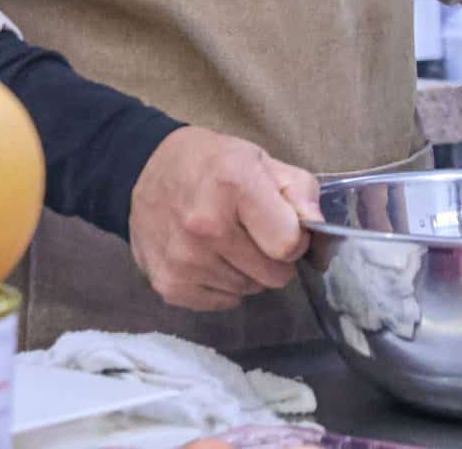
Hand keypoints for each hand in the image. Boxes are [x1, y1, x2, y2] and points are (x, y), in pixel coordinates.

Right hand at [127, 127, 321, 311]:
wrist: (145, 170)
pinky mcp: (169, 285)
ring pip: (248, 290)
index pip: (288, 244)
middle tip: (256, 234)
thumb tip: (316, 226)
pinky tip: (210, 257)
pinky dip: (222, 285)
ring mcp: (185, 260)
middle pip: (273, 275)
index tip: (284, 226)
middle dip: (273, 258)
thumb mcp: (260, 160)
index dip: (295, 239)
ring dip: (247, 271)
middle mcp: (207, 228)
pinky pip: (221, 302)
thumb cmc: (211, 164)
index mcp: (235, 187)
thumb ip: (299, 190)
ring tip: (228, 241)